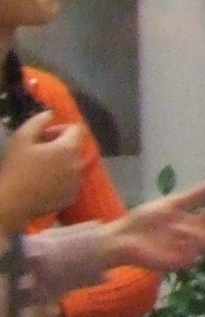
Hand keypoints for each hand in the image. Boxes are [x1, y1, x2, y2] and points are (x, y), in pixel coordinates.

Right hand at [0, 114, 83, 228]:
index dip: (59, 129)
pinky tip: (43, 183)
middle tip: (38, 152)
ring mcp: (77, 182)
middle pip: (74, 147)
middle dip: (59, 146)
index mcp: (68, 148)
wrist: (13, 203)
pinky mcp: (72, 196)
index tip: (42, 136)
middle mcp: (78, 164)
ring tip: (40, 169)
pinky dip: (61, 179)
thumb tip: (50, 113)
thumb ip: (38, 121)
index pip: (75, 129)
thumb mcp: (21, 138)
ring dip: (61, 163)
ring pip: (73, 165)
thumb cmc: (16, 168)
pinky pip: (70, 182)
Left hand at [107, 185, 204, 271]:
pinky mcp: (177, 264)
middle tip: (187, 219)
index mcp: (196, 229)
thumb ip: (193, 196)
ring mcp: (187, 254)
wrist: (122, 236)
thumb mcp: (171, 203)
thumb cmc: (143, 219)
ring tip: (171, 230)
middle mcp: (195, 243)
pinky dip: (183, 244)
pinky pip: (191, 252)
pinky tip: (168, 241)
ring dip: (191, 232)